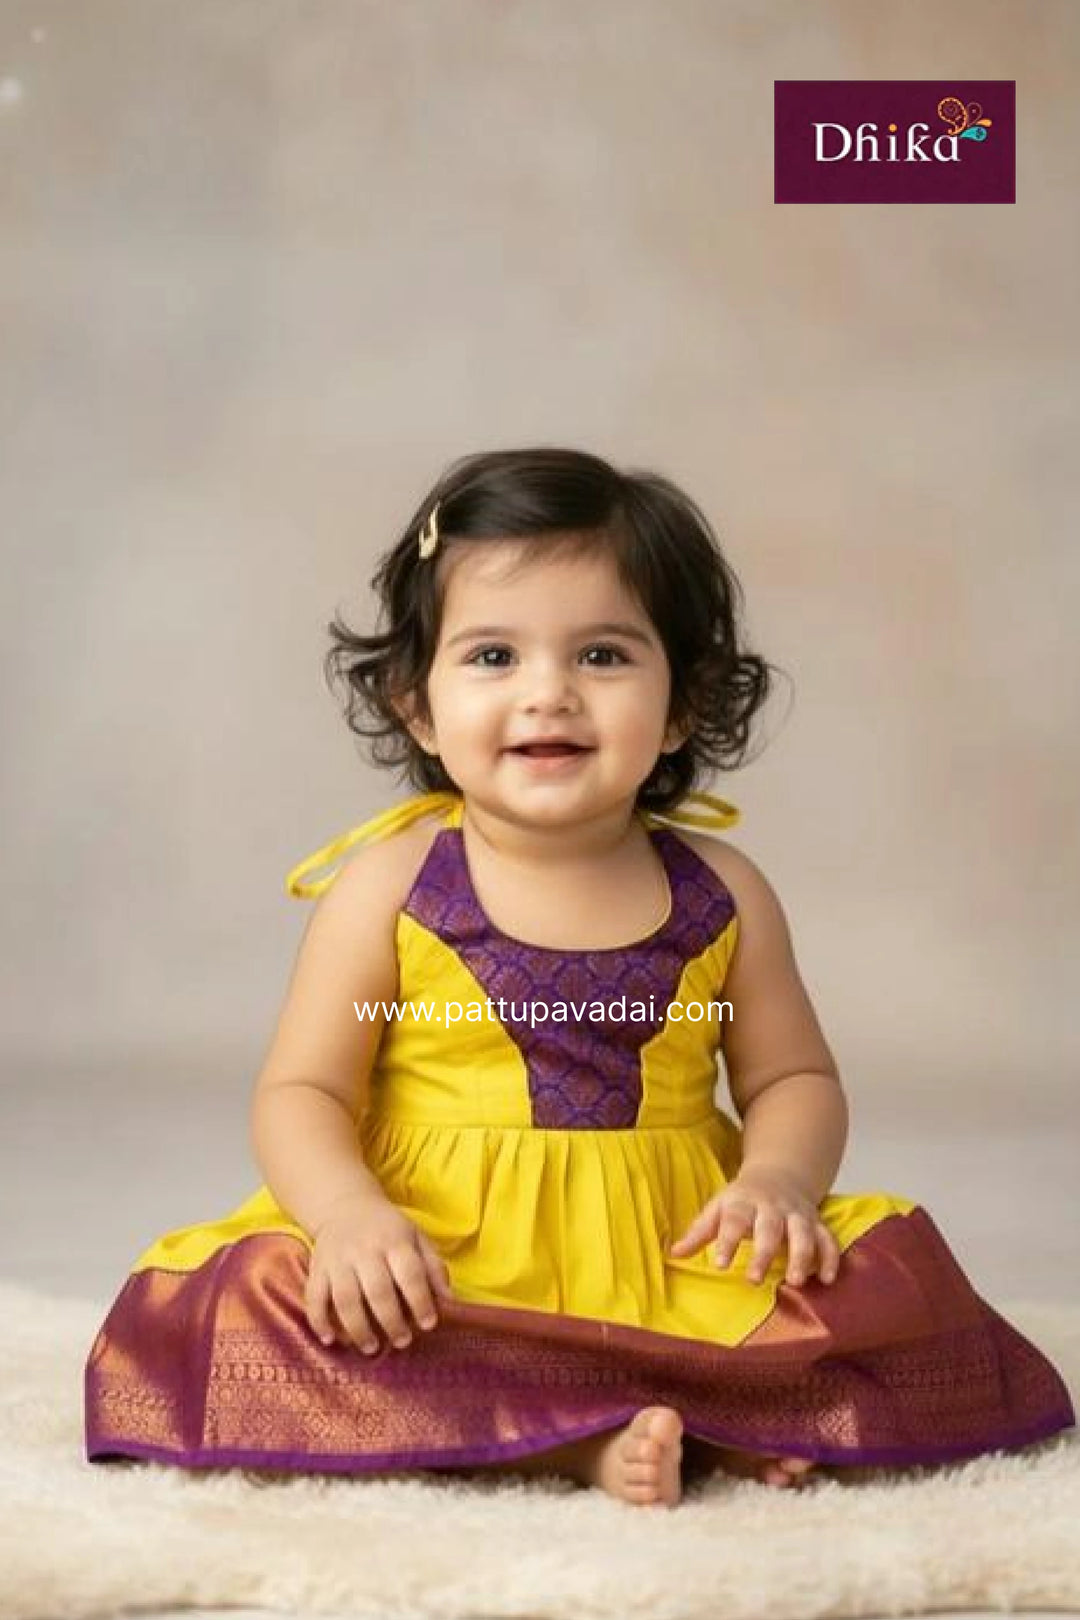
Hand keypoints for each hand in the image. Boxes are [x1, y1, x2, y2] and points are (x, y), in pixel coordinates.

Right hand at [304, 1189, 453, 1353]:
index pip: (410, 1274)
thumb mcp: (416, 1237)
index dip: (421, 1301)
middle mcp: (365, 1250)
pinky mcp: (317, 1268)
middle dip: (391, 1322)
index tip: (429, 1324)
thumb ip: (433, 1267)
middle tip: (403, 1341)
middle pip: (378, 1291)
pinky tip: (331, 1340)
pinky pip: (314, 1297)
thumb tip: (449, 1301)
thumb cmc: (388, 1229)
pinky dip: (320, 1321)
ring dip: (358, 1328)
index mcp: (394, 1241)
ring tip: (372, 1347)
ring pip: (345, 1299)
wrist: (345, 1206)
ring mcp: (338, 1259)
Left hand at [667, 1165, 840, 1287]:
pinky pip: (827, 1238)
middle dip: (764, 1252)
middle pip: (769, 1227)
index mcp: (743, 1202)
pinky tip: (827, 1278)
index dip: (727, 1241)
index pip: (734, 1220)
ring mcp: (796, 1214)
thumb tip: (673, 1254)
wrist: (780, 1173)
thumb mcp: (719, 1208)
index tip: (719, 1264)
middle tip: (755, 1280)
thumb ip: (699, 1232)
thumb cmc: (742, 1199)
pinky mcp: (816, 1222)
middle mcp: (772, 1207)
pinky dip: (830, 1257)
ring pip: (803, 1232)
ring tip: (796, 1281)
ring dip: (801, 1256)